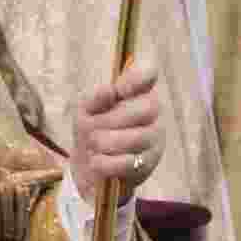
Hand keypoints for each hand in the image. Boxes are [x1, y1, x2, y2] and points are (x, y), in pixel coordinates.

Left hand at [70, 58, 163, 203]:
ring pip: (137, 138)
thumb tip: (109, 90)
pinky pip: (129, 162)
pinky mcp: (148, 164)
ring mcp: (155, 140)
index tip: (120, 90)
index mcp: (137, 93)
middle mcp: (153, 114)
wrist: (88, 165)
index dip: (138, 78)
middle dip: (112, 119)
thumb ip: (95, 98)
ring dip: (106, 142)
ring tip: (92, 144)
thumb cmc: (91, 128)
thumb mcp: (85, 110)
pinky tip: (96, 160)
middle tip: (91, 128)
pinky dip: (106, 162)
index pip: (148, 75)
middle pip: (146, 109)